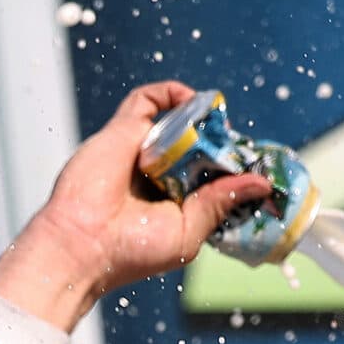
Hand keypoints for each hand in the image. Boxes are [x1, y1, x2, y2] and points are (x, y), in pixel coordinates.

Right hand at [0, 81, 270, 332]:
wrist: (82, 244)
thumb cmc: (131, 250)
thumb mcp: (189, 230)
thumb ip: (220, 202)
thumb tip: (261, 183)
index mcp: (169, 202)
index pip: (205, 175)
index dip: (229, 168)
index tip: (253, 169)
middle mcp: (154, 174)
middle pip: (195, 146)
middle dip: (219, 143)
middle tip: (239, 147)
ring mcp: (137, 151)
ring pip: (175, 122)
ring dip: (200, 120)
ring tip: (219, 127)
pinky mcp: (121, 132)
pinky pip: (148, 99)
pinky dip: (172, 93)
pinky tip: (195, 102)